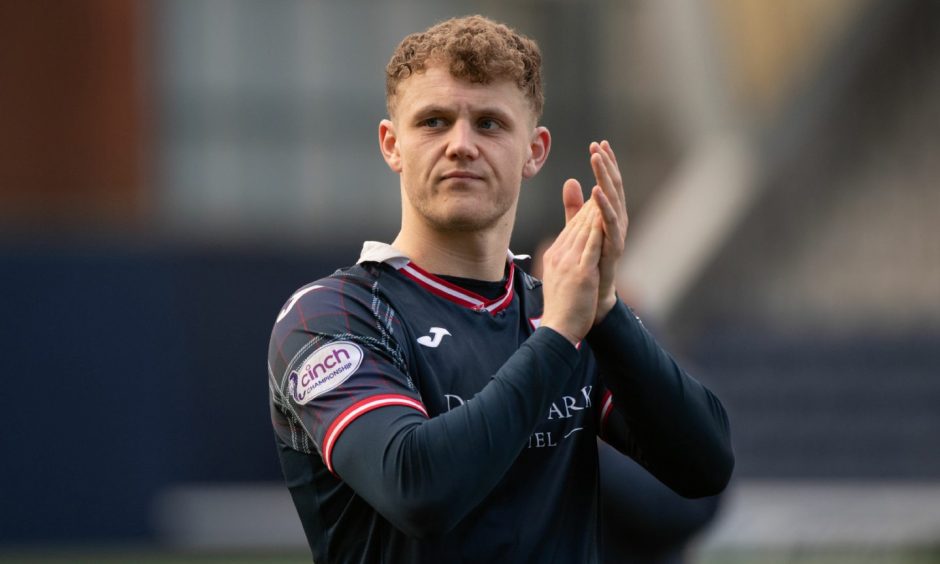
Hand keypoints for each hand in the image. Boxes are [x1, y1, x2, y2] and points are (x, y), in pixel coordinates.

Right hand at [539, 201, 604, 345]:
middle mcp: (560, 254)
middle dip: (591, 201)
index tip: (597, 193)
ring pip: (584, 229)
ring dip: (595, 207)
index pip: (572, 226)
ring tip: (605, 189)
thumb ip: (568, 259)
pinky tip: (605, 215)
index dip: (585, 208)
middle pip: (578, 223)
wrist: (558, 328)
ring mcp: (569, 262)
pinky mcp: (581, 272)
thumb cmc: (562, 305)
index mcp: (555, 254)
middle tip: (602, 183)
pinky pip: (591, 246)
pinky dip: (597, 228)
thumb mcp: (561, 274)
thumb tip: (566, 239)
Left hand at [561, 141, 627, 323]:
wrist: (591, 298)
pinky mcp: (613, 247)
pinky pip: (610, 223)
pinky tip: (595, 191)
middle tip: (598, 146)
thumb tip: (571, 181)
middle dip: (607, 166)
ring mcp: (617, 235)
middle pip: (614, 188)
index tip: (597, 143)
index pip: (608, 184)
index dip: (605, 164)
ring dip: (605, 178)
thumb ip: (574, 207)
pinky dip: (604, 206)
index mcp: (609, 216)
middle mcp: (617, 223)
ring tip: (597, 160)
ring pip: (614, 200)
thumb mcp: (577, 229)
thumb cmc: (588, 264)